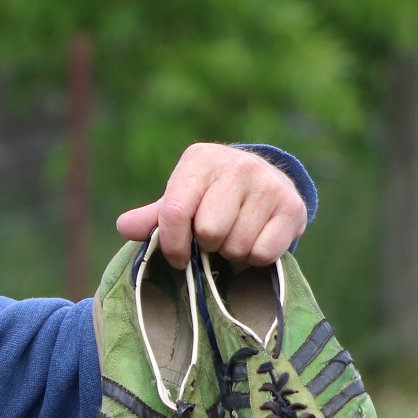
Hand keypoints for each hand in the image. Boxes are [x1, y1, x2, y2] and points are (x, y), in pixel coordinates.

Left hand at [115, 143, 305, 268]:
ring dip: (231, 253)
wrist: (267, 183)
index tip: (177, 257)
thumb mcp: (181, 199)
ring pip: (237, 246)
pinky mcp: (293, 206)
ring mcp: (269, 184)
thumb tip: (124, 227)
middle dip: (207, 245)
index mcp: (200, 159)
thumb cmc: (211, 196)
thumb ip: (153, 217)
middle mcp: (238, 165)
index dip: (171, 244)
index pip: (175, 211)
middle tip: (213, 238)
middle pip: (209, 232)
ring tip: (235, 236)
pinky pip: (263, 253)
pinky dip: (256, 258)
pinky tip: (256, 238)